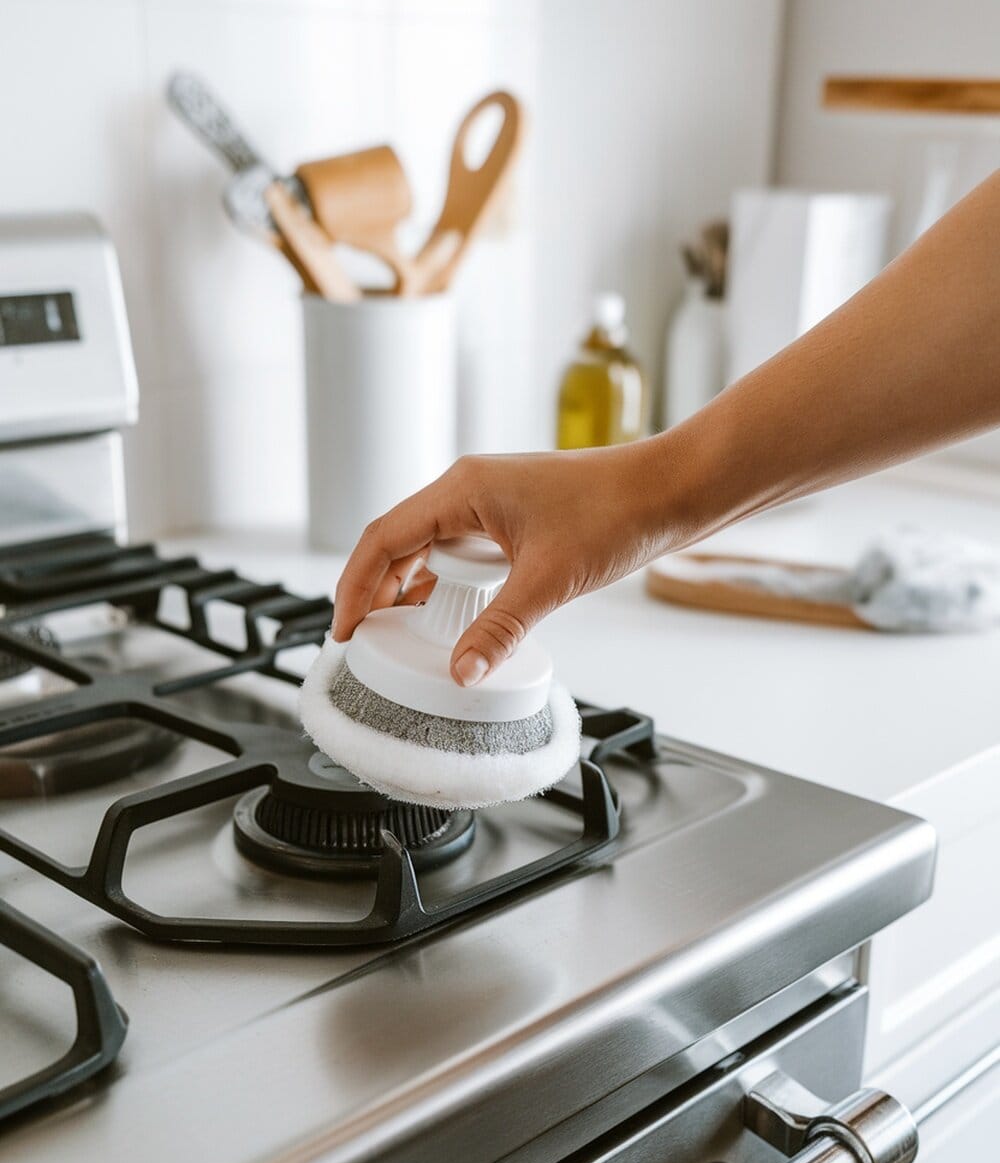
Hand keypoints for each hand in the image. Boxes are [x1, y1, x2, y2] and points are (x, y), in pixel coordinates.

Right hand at [332, 443, 683, 685]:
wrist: (672, 489)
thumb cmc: (617, 512)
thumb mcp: (549, 582)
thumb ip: (499, 630)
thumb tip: (461, 673)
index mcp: (464, 490)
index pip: (384, 538)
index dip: (356, 586)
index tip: (346, 629)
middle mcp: (470, 489)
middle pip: (401, 543)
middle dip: (380, 591)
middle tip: (369, 639)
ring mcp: (493, 502)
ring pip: (432, 548)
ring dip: (415, 589)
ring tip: (405, 635)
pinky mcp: (516, 518)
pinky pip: (465, 551)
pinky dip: (451, 584)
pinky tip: (456, 617)